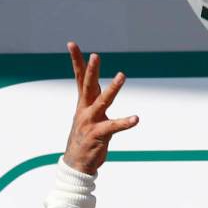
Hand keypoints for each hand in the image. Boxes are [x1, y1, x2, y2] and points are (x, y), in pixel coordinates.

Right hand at [63, 42, 138, 174]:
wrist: (76, 164)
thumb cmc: (85, 138)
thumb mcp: (87, 115)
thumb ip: (93, 99)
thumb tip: (97, 85)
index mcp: (83, 103)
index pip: (79, 78)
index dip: (76, 61)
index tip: (72, 44)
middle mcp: (85, 110)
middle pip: (88, 85)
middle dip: (91, 70)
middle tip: (95, 56)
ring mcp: (90, 122)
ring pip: (102, 101)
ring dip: (112, 88)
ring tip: (122, 75)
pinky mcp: (99, 135)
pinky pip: (114, 127)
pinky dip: (125, 122)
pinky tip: (135, 119)